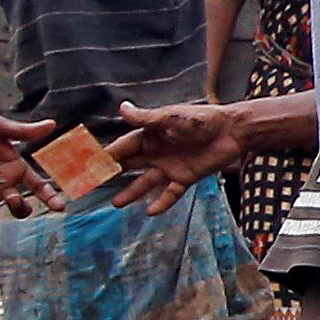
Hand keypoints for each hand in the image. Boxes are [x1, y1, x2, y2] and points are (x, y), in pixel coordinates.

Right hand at [103, 101, 248, 213]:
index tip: (86, 166)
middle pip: (129, 166)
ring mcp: (170, 167)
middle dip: (112, 176)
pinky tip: (150, 212)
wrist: (233, 131)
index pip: (122, 148)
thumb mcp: (172, 118)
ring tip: (116, 204)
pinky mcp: (185, 178)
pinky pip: (170, 193)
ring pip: (145, 183)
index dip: (106, 156)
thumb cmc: (202, 120)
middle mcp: (156, 153)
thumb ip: (147, 118)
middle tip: (92, 188)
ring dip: (132, 193)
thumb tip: (122, 108)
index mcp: (150, 136)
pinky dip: (162, 202)